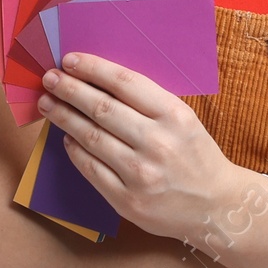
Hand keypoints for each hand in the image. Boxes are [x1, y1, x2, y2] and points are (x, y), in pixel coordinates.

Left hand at [37, 53, 255, 244]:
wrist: (217, 207)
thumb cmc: (197, 157)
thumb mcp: (184, 121)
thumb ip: (148, 104)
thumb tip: (99, 83)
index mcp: (175, 116)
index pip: (125, 83)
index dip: (93, 69)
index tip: (70, 60)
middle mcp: (157, 143)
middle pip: (102, 109)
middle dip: (70, 90)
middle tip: (50, 79)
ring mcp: (141, 174)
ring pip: (91, 138)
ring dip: (65, 117)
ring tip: (49, 104)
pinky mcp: (128, 201)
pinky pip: (91, 170)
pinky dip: (75, 151)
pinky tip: (67, 138)